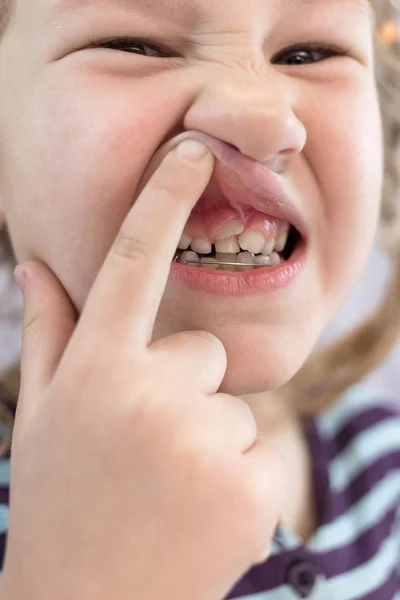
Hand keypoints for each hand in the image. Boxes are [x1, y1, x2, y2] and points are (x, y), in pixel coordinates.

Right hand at [1, 139, 286, 599]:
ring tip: (165, 488)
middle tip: (146, 448)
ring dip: (206, 438)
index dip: (163, 199)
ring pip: (232, 404)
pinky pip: (258, 450)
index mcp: (96, 370)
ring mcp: (204, 441)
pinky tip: (195, 515)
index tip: (191, 150)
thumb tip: (36, 264)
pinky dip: (233, 478)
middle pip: (202, 351)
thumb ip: (49, 334)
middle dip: (181, 389)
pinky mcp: (251, 486)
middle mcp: (150, 393)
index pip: (133, 263)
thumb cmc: (61, 503)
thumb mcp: (42, 416)